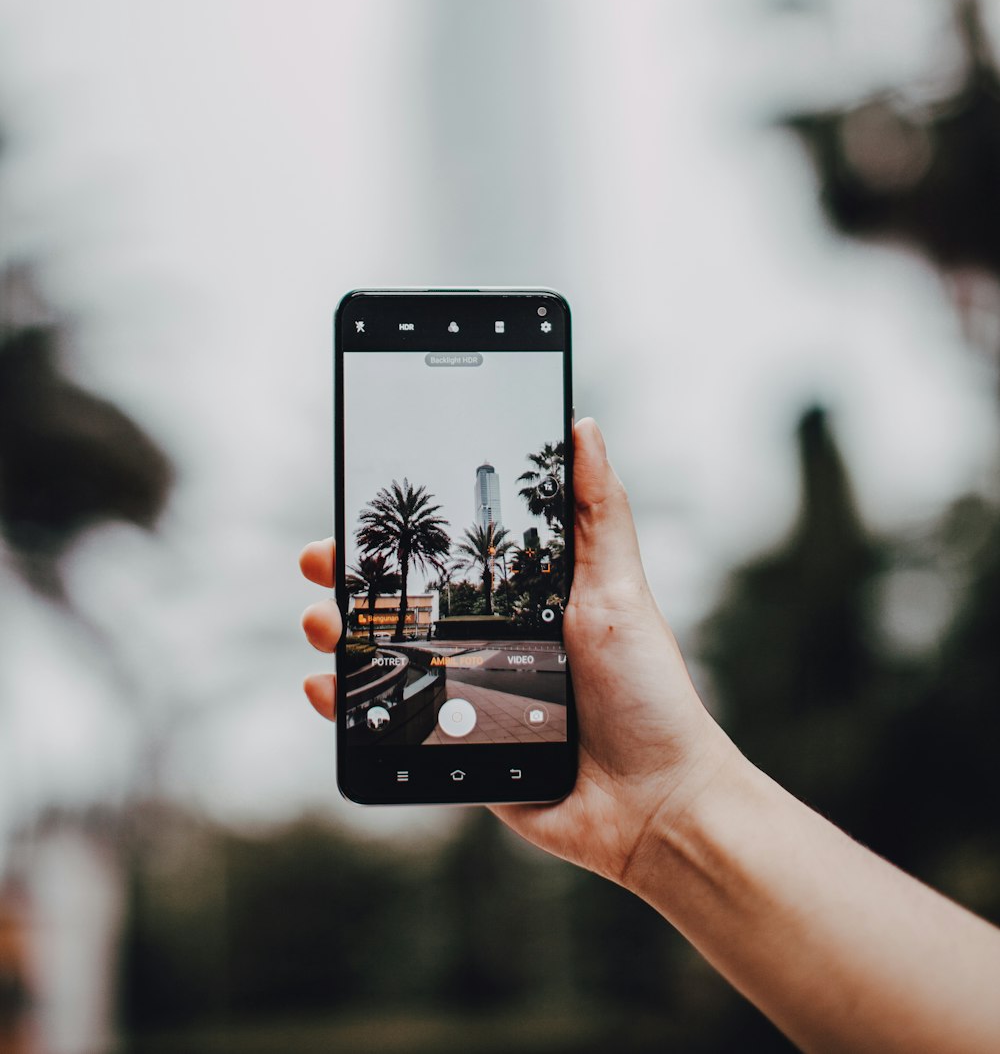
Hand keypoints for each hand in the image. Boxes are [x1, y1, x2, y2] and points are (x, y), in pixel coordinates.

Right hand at [300, 418, 737, 889]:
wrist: (653, 803)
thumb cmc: (647, 693)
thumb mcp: (619, 589)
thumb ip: (599, 511)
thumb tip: (583, 425)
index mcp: (521, 599)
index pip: (447, 554)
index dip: (400, 533)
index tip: (358, 507)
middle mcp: (487, 641)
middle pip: (402, 602)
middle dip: (351, 578)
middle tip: (320, 561)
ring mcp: (466, 695)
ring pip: (384, 657)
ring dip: (340, 636)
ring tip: (321, 622)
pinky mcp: (455, 749)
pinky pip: (388, 724)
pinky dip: (347, 706)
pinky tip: (325, 689)